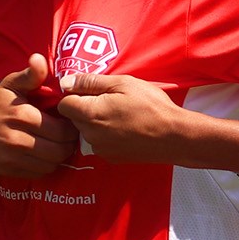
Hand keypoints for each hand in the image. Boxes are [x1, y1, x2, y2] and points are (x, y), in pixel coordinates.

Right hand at [0, 56, 77, 177]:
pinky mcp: (8, 170)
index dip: (71, 127)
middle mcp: (18, 140)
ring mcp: (12, 158)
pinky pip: (38, 173)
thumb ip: (29, 75)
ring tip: (57, 144)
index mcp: (22, 115)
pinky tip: (43, 154)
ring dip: (59, 156)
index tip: (70, 121)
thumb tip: (40, 59)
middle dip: (68, 143)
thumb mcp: (8, 84)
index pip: (62, 130)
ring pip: (51, 164)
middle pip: (60, 150)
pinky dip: (46, 166)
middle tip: (68, 135)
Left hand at [55, 72, 188, 163]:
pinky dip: (104, 134)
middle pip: (73, 117)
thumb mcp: (123, 83)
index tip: (90, 90)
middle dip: (85, 107)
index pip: (63, 104)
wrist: (174, 137)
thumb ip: (90, 82)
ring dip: (94, 121)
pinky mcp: (109, 157)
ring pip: (85, 130)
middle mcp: (89, 135)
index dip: (74, 94)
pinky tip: (123, 128)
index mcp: (90, 113)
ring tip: (119, 114)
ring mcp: (99, 149)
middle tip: (109, 100)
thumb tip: (65, 82)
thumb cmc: (151, 106)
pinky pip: (97, 142)